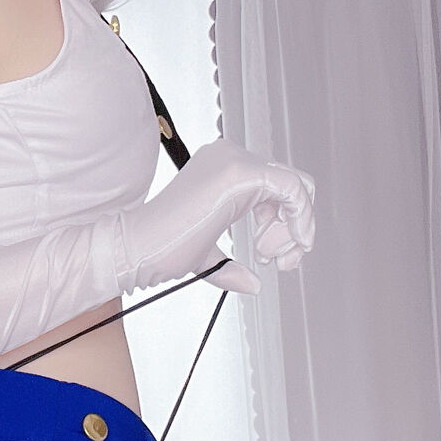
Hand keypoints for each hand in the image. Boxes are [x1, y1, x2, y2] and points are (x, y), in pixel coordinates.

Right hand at [114, 138, 315, 294]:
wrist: (139, 248)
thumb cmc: (161, 249)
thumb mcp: (206, 254)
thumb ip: (230, 264)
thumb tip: (253, 283)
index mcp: (221, 169)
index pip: (273, 187)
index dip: (282, 223)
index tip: (271, 255)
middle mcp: (229, 157)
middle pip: (289, 185)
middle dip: (292, 226)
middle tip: (279, 260)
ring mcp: (235, 161)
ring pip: (296, 187)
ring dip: (297, 227)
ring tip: (273, 257)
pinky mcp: (241, 172)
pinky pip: (293, 188)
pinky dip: (301, 218)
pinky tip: (290, 244)